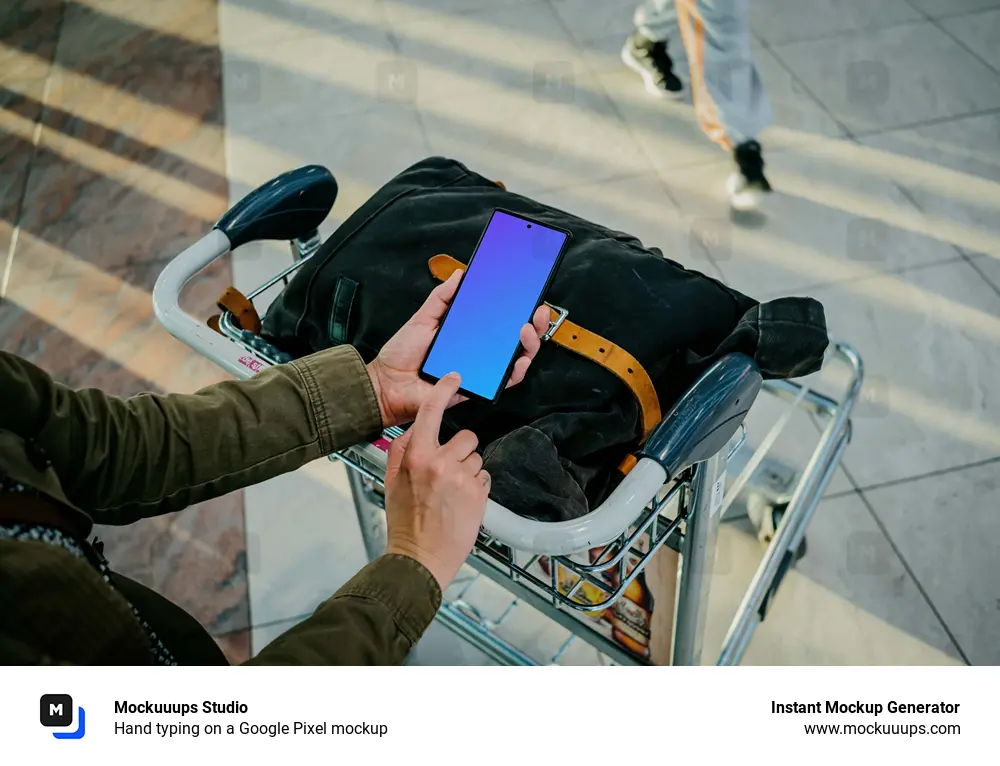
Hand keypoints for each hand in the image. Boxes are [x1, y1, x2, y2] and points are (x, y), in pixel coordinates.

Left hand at [366, 269, 549, 427]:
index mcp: (467, 334)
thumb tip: (459, 276)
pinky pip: (505, 382)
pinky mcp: (478, 388)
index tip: (529, 295)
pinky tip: (518, 359)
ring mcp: (481, 370)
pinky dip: (516, 371)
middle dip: (534, 325)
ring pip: (517, 359)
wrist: (387, 384)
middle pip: (516, 339)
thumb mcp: (422, 318)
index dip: (519, 309)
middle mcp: (478, 352)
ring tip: (526, 330)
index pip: (500, 321)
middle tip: (536, 312)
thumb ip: (441, 297)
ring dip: (529, 345)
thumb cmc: (401, 356)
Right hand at [383, 373, 489, 589]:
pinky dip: (477, 486)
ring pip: (477, 457)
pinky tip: (462, 501)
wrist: (420, 556)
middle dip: (460, 450)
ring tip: (453, 492)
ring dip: (469, 470)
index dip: (443, 390)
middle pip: (465, 437)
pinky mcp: (479, 494)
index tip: (453, 377)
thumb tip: (415, 430)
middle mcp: (441, 463)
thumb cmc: (405, 521)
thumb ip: (402, 450)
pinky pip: (484, 476)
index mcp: (416, 456)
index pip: (430, 412)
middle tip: (448, 473)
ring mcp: (462, 479)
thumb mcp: (392, 481)